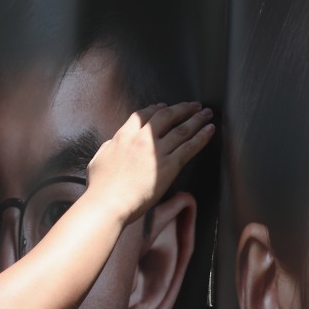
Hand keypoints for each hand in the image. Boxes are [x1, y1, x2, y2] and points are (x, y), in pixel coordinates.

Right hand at [86, 102, 213, 225]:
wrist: (108, 203)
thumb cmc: (100, 187)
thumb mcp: (99, 159)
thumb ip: (110, 147)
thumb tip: (114, 143)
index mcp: (123, 136)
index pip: (143, 115)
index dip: (156, 109)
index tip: (165, 106)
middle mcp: (142, 139)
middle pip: (166, 116)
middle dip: (182, 109)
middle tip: (193, 106)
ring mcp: (157, 151)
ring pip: (182, 129)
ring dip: (196, 119)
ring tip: (207, 114)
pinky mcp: (169, 166)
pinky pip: (189, 147)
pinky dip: (201, 137)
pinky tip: (209, 130)